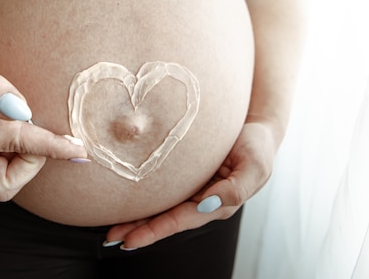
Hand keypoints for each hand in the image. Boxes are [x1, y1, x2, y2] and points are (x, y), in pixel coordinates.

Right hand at [0, 18, 87, 205]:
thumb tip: (20, 110)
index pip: (9, 143)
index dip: (49, 146)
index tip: (78, 149)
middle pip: (0, 185)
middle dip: (30, 163)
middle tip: (41, 129)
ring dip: (18, 168)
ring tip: (27, 132)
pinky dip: (10, 163)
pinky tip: (18, 134)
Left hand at [104, 122, 277, 249]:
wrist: (255, 126)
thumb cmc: (257, 147)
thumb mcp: (255, 167)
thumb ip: (237, 189)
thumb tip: (208, 204)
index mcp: (218, 204)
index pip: (181, 220)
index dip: (156, 231)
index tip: (130, 240)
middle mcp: (201, 200)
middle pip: (166, 218)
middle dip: (139, 230)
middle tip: (111, 236)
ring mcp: (193, 188)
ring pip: (161, 207)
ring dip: (138, 218)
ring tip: (112, 227)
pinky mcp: (186, 174)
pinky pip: (163, 188)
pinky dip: (146, 197)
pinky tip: (128, 201)